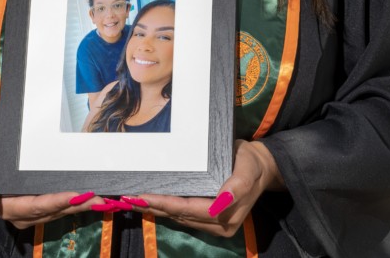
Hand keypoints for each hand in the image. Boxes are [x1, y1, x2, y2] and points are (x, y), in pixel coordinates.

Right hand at [0, 139, 101, 228]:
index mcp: (7, 206)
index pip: (35, 206)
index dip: (55, 202)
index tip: (74, 196)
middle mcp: (21, 215)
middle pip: (51, 212)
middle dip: (75, 206)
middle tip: (97, 199)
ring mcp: (33, 214)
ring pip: (59, 212)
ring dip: (80, 207)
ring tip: (100, 200)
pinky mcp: (43, 208)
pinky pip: (61, 209)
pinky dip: (77, 205)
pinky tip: (92, 201)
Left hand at [133, 140, 283, 236]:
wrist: (261, 167)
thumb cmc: (251, 163)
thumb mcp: (247, 170)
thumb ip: (236, 187)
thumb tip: (220, 203)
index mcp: (227, 215)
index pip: (188, 210)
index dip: (165, 205)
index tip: (143, 197)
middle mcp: (218, 224)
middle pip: (180, 217)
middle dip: (154, 208)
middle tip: (127, 198)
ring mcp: (213, 224)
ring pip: (179, 218)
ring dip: (156, 210)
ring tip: (132, 200)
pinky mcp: (208, 219)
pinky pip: (183, 215)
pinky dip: (165, 208)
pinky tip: (150, 202)